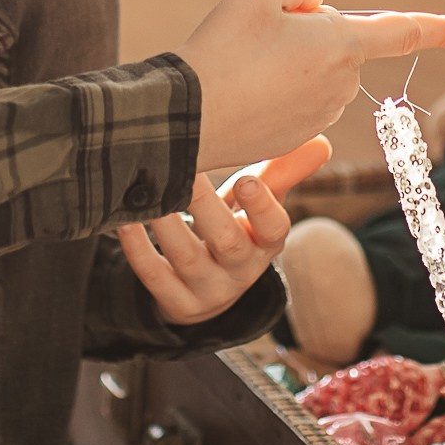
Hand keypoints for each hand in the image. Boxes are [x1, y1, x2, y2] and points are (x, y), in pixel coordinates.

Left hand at [114, 137, 330, 326]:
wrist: (207, 287)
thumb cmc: (234, 227)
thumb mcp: (258, 204)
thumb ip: (283, 171)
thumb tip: (321, 142)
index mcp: (266, 243)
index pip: (275, 229)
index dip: (263, 208)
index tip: (248, 180)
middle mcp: (241, 271)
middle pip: (228, 242)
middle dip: (205, 206)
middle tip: (184, 170)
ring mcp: (208, 291)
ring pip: (187, 257)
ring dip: (166, 222)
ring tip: (146, 188)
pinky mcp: (175, 302)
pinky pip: (154, 276)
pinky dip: (137, 246)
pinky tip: (123, 218)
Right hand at [172, 0, 444, 173]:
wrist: (185, 119)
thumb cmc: (221, 50)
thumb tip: (312, 12)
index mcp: (342, 46)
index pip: (402, 32)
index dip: (438, 28)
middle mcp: (341, 85)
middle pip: (335, 37)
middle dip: (304, 27)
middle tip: (254, 37)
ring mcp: (320, 115)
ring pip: (311, 65)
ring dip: (286, 56)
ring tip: (243, 66)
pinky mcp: (296, 134)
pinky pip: (293, 92)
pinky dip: (272, 85)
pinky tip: (242, 89)